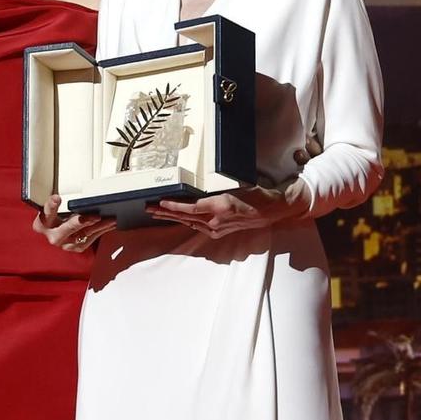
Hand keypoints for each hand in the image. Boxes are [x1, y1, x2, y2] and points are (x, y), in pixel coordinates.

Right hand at [31, 193, 115, 254]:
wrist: (54, 235)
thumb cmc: (53, 219)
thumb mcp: (51, 211)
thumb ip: (55, 205)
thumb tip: (67, 196)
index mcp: (42, 224)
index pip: (47, 213)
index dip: (52, 205)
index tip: (56, 198)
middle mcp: (53, 236)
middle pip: (68, 228)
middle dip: (81, 222)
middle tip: (94, 217)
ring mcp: (65, 244)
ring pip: (84, 234)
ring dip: (99, 226)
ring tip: (110, 219)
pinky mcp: (76, 248)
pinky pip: (91, 239)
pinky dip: (101, 231)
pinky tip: (110, 224)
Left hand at [146, 181, 308, 236]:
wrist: (271, 211)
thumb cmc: (256, 195)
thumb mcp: (234, 187)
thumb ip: (214, 192)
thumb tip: (196, 190)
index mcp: (219, 208)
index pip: (190, 208)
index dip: (173, 206)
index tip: (159, 202)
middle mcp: (215, 221)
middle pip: (185, 217)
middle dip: (165, 212)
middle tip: (148, 208)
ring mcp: (216, 229)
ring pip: (189, 222)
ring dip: (172, 217)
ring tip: (156, 212)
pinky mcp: (218, 232)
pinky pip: (198, 226)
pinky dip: (186, 220)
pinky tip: (177, 218)